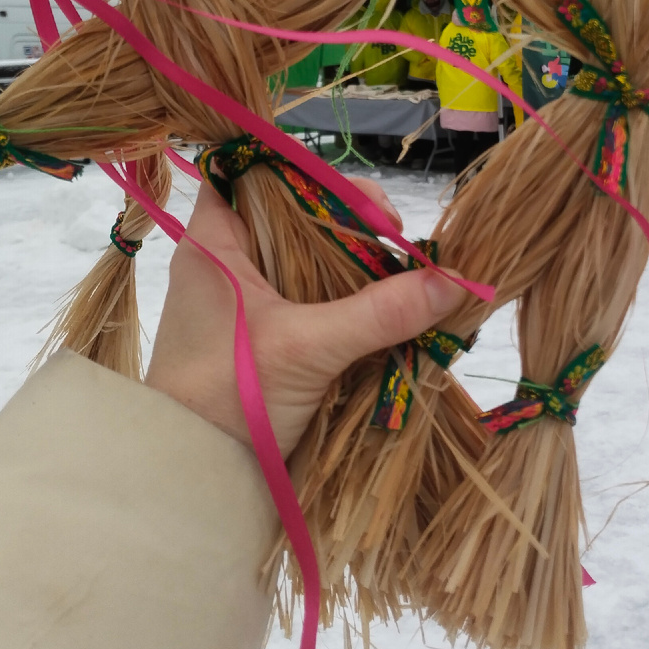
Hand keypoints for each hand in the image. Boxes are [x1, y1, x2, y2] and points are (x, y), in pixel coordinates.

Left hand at [146, 176, 462, 455]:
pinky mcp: (261, 338)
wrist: (194, 476)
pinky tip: (383, 306)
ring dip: (352, 265)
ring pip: (305, 259)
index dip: (312, 173)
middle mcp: (225, 262)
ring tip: (399, 273)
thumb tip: (454, 281)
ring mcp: (243, 302)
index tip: (366, 202)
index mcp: (214, 242)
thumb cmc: (229, 396)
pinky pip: (308, 299)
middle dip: (350, 222)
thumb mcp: (310, 348)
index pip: (256, 172)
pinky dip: (344, 300)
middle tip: (396, 240)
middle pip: (294, 215)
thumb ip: (381, 312)